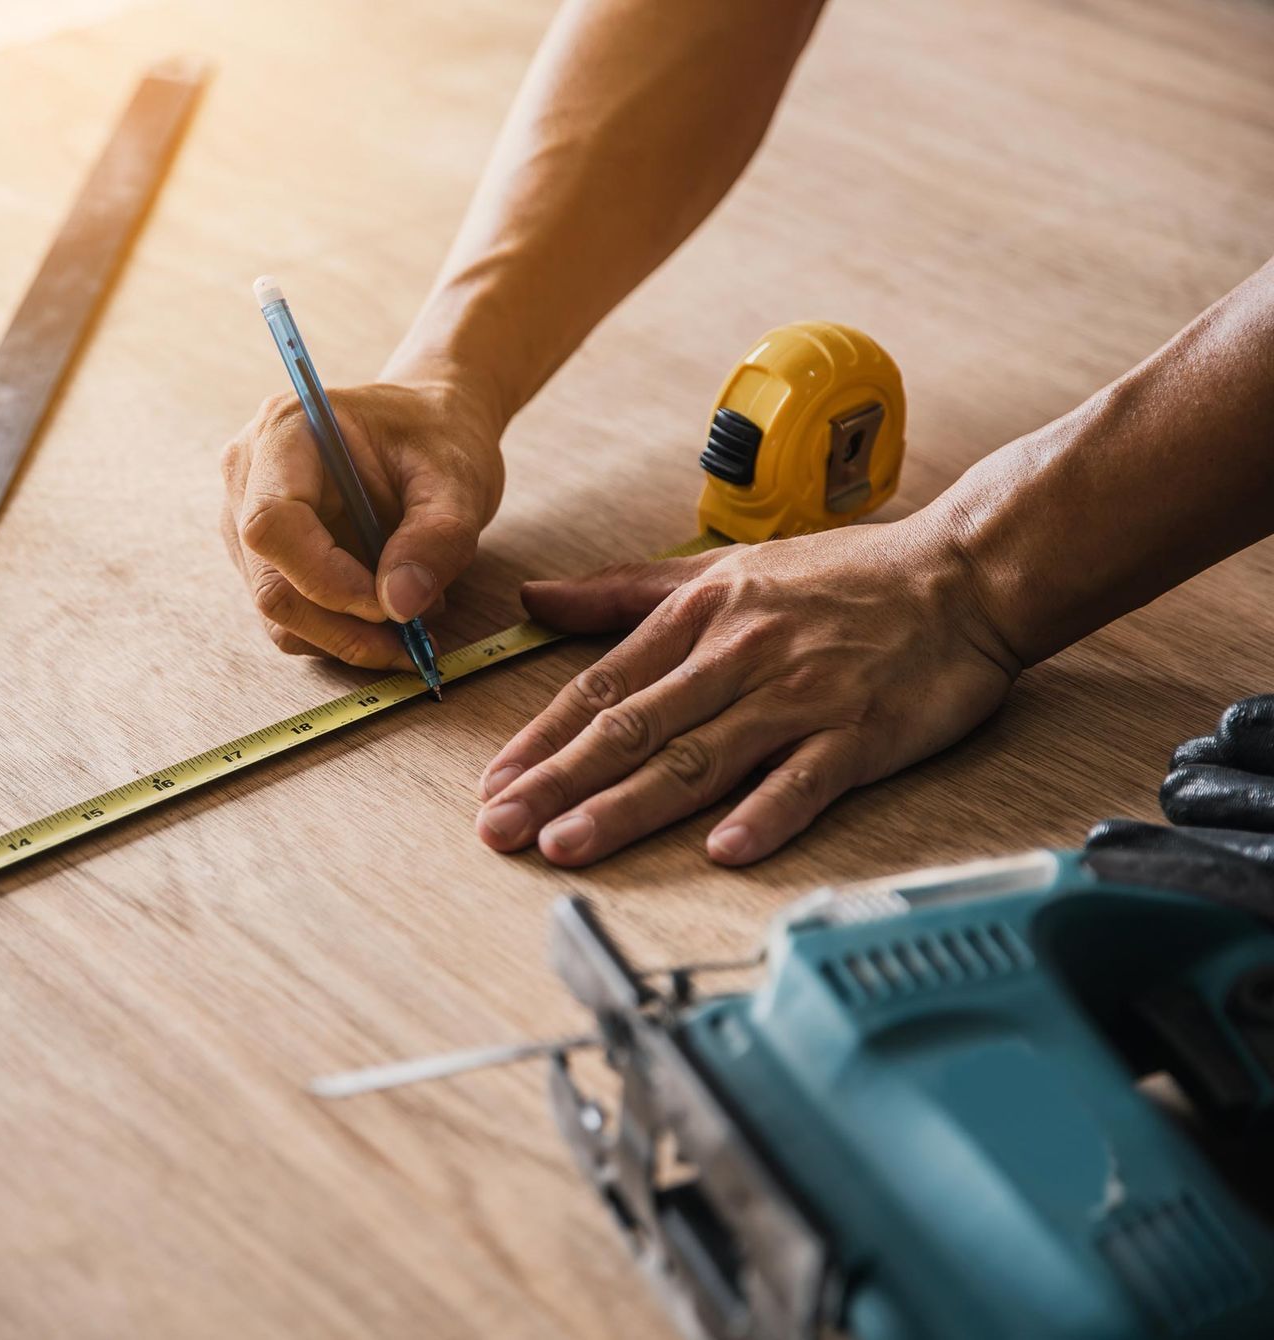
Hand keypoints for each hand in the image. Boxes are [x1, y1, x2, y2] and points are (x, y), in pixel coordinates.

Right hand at [220, 380, 503, 666]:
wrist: (429, 425)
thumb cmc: (439, 437)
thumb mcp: (458, 480)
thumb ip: (437, 537)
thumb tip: (400, 606)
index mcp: (285, 430)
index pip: (273, 523)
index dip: (326, 578)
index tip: (391, 605)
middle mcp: (249, 473)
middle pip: (270, 582)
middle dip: (343, 626)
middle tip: (413, 639)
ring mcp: (244, 518)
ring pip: (278, 611)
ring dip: (347, 635)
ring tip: (413, 614)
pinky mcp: (262, 556)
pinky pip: (290, 616)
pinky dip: (341, 632)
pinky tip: (389, 608)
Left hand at [475, 519, 1021, 865]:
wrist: (966, 572)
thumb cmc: (843, 576)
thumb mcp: (721, 568)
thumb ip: (623, 591)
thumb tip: (535, 597)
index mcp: (700, 617)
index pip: (602, 688)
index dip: (542, 739)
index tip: (491, 783)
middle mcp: (739, 656)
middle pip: (634, 729)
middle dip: (558, 782)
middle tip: (499, 830)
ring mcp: (800, 696)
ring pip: (700, 757)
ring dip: (630, 805)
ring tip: (568, 844)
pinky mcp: (863, 731)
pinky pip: (807, 778)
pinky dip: (767, 812)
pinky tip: (724, 849)